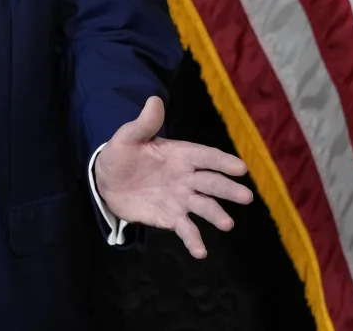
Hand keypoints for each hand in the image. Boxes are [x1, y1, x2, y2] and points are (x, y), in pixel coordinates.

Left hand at [95, 96, 252, 258]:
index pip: (205, 156)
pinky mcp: (171, 217)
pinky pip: (186, 229)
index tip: (240, 167)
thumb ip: (143, 124)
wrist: (106, 181)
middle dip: (228, 189)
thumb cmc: (121, 154)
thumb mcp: (127, 137)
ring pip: (204, 206)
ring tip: (226, 224)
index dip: (221, 161)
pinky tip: (201, 252)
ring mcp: (181, 198)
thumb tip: (154, 99)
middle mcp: (186, 177)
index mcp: (180, 154)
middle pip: (211, 182)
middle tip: (245, 197)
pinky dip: (194, 240)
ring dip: (216, 214)